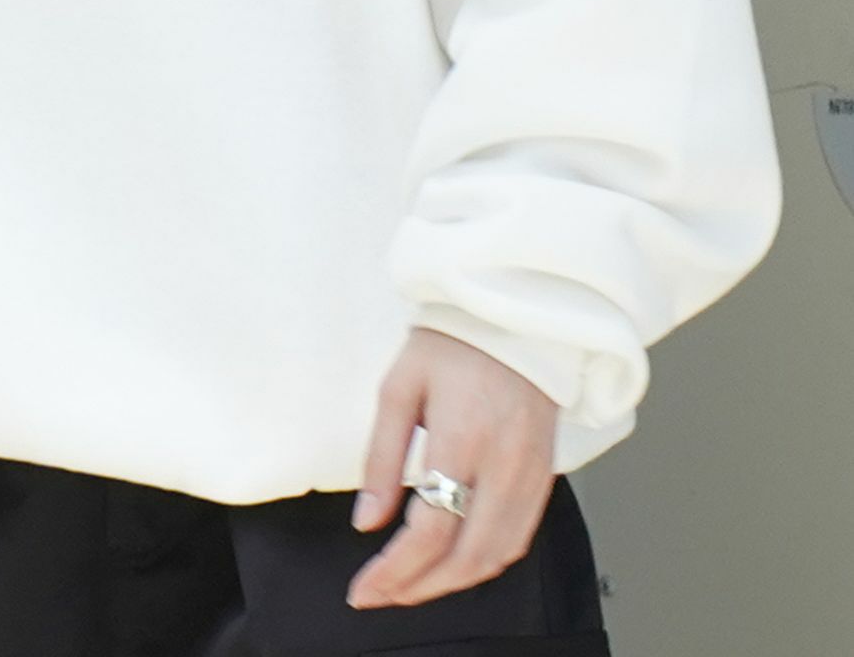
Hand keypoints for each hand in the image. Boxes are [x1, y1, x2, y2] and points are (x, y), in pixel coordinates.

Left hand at [346, 327, 558, 609]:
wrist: (516, 317)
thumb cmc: (453, 344)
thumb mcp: (399, 388)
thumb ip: (382, 459)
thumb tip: (367, 520)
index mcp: (463, 438)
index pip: (430, 529)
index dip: (394, 570)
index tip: (364, 587)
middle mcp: (504, 464)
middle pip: (467, 556)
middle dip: (420, 587)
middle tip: (382, 594)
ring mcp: (531, 473)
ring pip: (497, 557)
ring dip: (452, 582)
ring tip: (412, 585)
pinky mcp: (546, 475)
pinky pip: (519, 538)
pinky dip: (486, 563)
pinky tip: (457, 563)